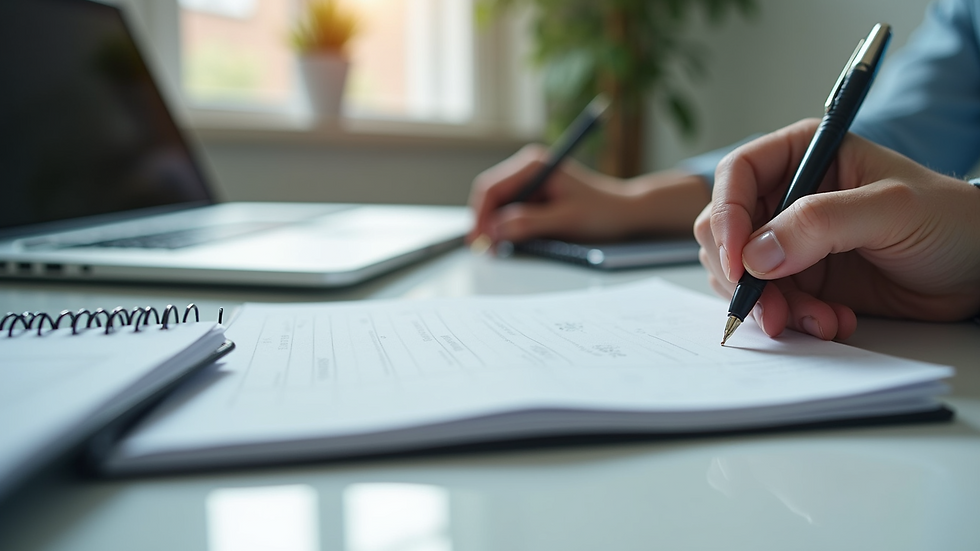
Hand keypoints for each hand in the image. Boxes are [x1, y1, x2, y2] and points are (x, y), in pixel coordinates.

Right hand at [468, 144, 708, 244]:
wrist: (625, 212)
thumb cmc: (603, 212)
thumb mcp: (566, 220)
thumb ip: (530, 224)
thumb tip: (498, 231)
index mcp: (534, 165)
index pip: (492, 188)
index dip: (482, 216)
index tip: (482, 240)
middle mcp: (528, 168)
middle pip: (490, 195)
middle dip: (485, 222)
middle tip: (484, 249)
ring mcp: (530, 182)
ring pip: (498, 205)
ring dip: (494, 226)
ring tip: (496, 249)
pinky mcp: (535, 196)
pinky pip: (510, 211)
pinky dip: (506, 227)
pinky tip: (508, 242)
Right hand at [695, 119, 979, 340]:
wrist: (979, 270)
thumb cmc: (950, 220)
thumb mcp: (891, 210)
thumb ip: (822, 223)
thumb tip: (757, 254)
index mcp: (803, 154)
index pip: (737, 175)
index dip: (728, 216)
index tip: (739, 262)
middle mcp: (787, 195)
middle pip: (726, 230)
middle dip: (744, 275)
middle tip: (773, 308)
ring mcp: (789, 240)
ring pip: (740, 273)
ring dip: (771, 304)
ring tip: (820, 320)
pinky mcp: (799, 279)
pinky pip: (768, 301)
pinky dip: (790, 319)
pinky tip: (831, 322)